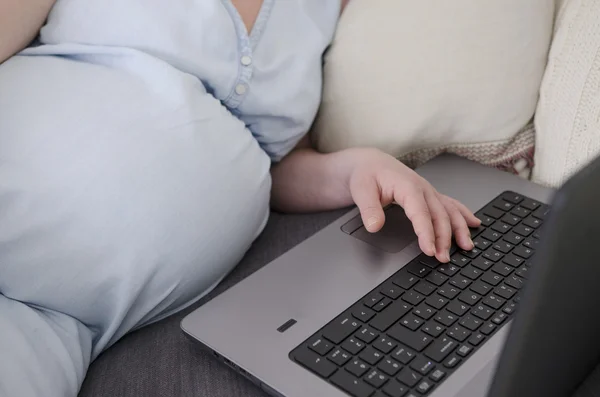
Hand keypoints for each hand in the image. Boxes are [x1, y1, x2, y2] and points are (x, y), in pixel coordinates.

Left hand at [347, 149, 480, 262]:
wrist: (369, 162)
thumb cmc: (366, 174)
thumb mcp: (361, 190)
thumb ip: (369, 209)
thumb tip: (374, 226)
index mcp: (407, 186)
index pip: (421, 213)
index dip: (426, 233)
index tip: (429, 250)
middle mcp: (422, 188)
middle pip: (439, 215)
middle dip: (444, 238)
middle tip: (443, 258)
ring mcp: (428, 191)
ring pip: (449, 211)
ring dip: (459, 229)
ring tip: (466, 247)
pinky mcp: (429, 195)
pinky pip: (451, 205)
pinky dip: (463, 215)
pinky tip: (474, 224)